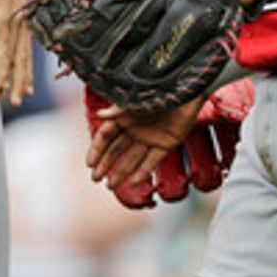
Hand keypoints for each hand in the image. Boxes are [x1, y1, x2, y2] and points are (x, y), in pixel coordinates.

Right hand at [0, 0, 32, 105]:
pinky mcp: (1, 22)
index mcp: (23, 19)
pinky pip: (3, 54)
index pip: (27, 50)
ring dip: (13, 83)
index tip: (27, 87)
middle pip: (25, 59)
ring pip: (15, 61)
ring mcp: (14, 23)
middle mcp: (23, 22)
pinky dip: (2, 73)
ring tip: (12, 100)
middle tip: (22, 98)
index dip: (27, 70)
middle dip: (23, 81)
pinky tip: (0, 86)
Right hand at [87, 95, 205, 190]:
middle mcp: (135, 129)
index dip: (97, 150)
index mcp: (125, 117)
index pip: (106, 136)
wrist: (186, 91)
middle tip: (96, 179)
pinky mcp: (166, 144)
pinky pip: (152, 161)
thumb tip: (99, 115)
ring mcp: (150, 138)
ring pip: (132, 159)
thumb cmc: (158, 91)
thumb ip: (117, 110)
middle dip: (106, 164)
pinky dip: (143, 172)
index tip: (90, 164)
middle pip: (117, 150)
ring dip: (121, 172)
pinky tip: (133, 183)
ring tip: (111, 186)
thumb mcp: (134, 101)